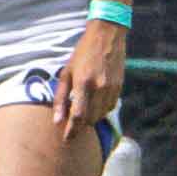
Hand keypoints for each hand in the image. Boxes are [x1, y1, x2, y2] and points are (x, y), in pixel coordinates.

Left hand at [52, 21, 125, 144]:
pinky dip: (101, 110)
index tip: (66, 139)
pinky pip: (110, 107)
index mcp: (83, 83)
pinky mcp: (119, 87)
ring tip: (83, 112)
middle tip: (72, 124)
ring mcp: (111, 88)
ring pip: (101, 115)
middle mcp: (99, 88)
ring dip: (91, 118)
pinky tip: (94, 103)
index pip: (78, 116)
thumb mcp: (66, 72)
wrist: (107, 36)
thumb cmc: (82, 53)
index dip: (72, 131)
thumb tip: (57, 120)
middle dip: (81, 125)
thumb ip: (61, 98)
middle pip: (90, 119)